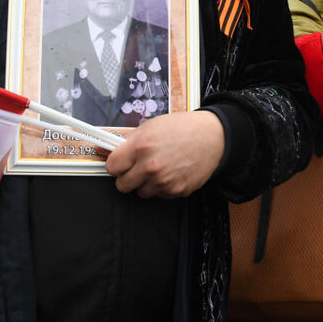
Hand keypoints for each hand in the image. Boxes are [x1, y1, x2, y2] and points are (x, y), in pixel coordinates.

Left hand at [103, 110, 224, 197]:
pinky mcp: (176, 190)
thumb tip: (109, 150)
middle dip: (128, 177)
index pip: (112, 167)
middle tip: (137, 168)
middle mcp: (150, 166)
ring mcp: (163, 180)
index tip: (120, 163)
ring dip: (146, 183)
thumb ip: (131, 141)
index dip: (116, 164)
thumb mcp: (152, 126)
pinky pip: (160, 195)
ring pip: (141, 192)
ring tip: (159, 167)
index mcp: (141, 146)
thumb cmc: (184, 129)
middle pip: (123, 185)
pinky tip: (171, 172)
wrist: (213, 137)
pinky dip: (163, 186)